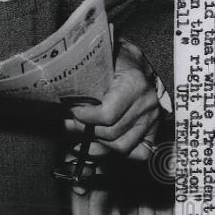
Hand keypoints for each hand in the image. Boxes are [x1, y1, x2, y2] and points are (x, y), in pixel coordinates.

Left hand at [64, 40, 159, 160]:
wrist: (133, 61)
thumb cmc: (112, 62)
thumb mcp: (96, 66)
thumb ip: (81, 86)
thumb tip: (61, 110)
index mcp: (133, 84)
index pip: (106, 115)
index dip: (83, 116)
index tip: (72, 110)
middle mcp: (146, 104)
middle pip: (111, 133)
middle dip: (86, 130)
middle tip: (73, 122)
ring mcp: (151, 118)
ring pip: (122, 147)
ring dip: (99, 143)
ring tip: (86, 131)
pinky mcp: (153, 129)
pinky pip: (140, 153)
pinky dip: (120, 151)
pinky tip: (104, 142)